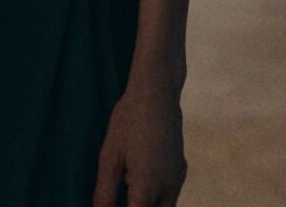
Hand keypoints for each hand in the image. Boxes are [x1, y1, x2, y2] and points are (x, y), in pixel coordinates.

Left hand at [92, 76, 186, 205]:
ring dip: (146, 205)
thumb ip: (105, 193)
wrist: (157, 91)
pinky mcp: (181, 168)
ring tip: (126, 191)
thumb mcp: (109, 157)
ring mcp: (178, 177)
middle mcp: (168, 187)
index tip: (108, 204)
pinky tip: (136, 181)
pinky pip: (169, 195)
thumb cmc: (129, 121)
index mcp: (148, 187)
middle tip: (119, 197)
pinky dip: (155, 198)